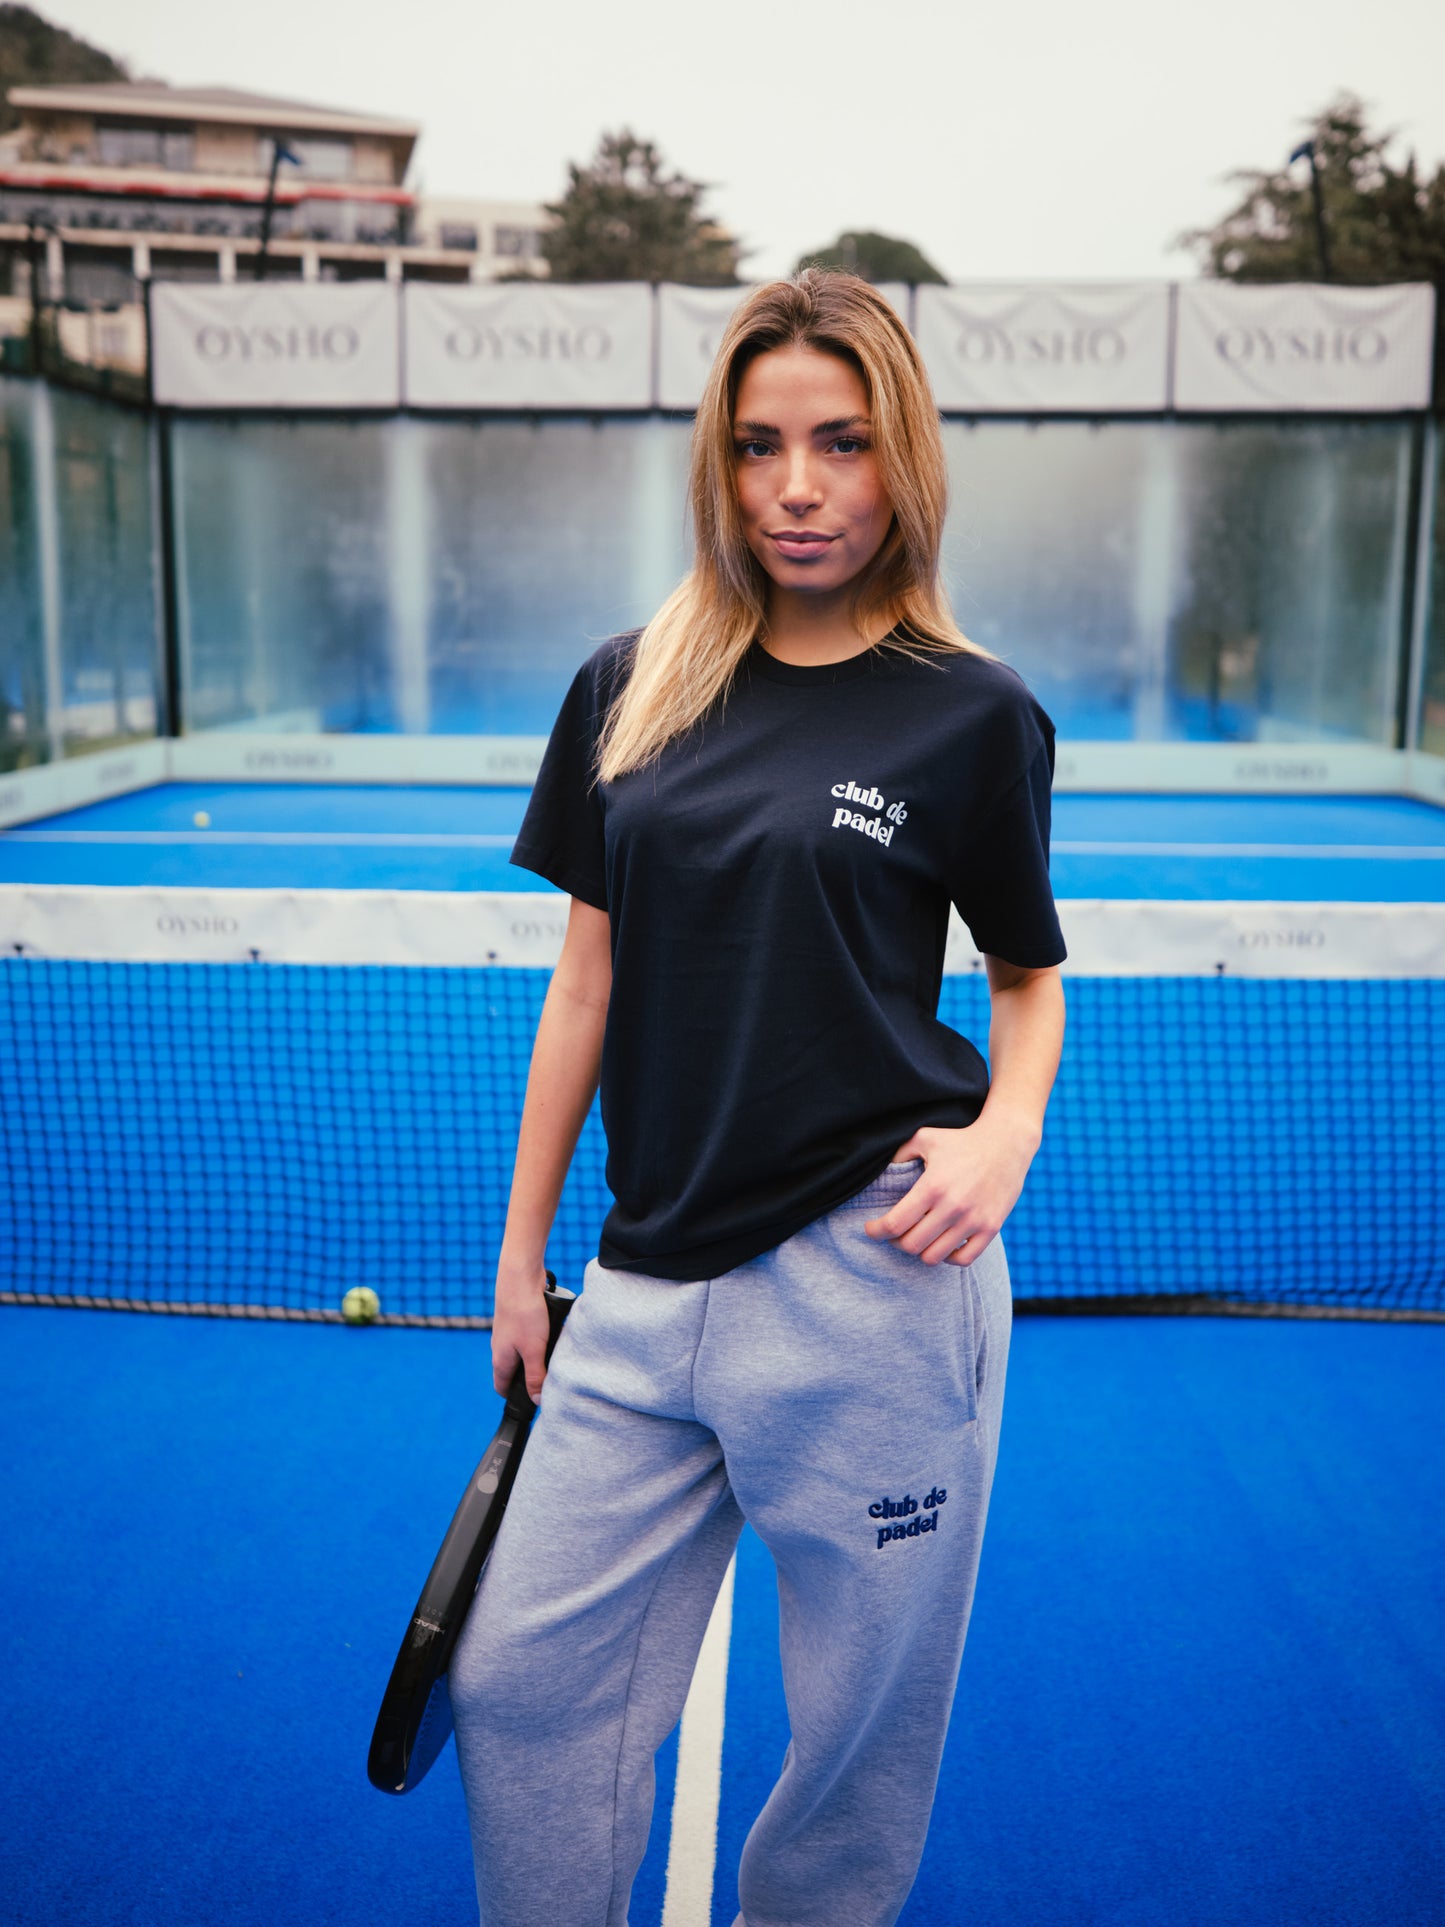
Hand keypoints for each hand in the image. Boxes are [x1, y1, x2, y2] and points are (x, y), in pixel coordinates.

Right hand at [491, 1261, 551, 1400]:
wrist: (520, 1277)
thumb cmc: (524, 1313)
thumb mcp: (534, 1349)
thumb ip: (536, 1376)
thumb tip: (537, 1400)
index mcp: (501, 1360)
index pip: (503, 1388)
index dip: (515, 1398)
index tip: (532, 1403)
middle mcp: (502, 1347)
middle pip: (515, 1371)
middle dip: (532, 1377)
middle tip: (551, 1379)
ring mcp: (509, 1332)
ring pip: (524, 1352)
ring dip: (539, 1356)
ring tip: (556, 1355)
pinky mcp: (519, 1318)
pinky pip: (530, 1336)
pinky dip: (542, 1338)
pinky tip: (555, 1333)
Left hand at [863, 1115, 1040, 1265]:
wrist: (1006, 1141)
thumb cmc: (961, 1140)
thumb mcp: (925, 1138)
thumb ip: (898, 1154)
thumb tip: (879, 1171)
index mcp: (932, 1186)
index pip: (894, 1223)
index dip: (876, 1231)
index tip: (870, 1229)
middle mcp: (952, 1206)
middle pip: (911, 1245)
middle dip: (895, 1242)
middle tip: (894, 1233)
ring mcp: (974, 1220)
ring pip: (934, 1257)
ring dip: (920, 1251)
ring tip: (918, 1238)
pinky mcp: (991, 1227)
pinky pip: (964, 1259)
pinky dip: (948, 1258)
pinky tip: (943, 1244)